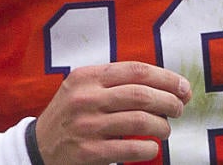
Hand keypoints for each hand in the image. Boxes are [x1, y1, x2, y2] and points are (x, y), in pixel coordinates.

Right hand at [34, 61, 191, 163]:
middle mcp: (86, 98)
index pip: (136, 70)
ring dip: (162, 126)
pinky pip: (131, 147)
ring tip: (166, 129)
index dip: (166, 78)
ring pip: (140, 121)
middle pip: (141, 94)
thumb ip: (116, 82)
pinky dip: (149, 148)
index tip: (183, 87)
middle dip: (169, 101)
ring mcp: (87, 126)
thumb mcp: (84, 88)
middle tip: (180, 108)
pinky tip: (151, 147)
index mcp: (87, 77)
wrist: (39, 146)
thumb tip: (167, 85)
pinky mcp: (89, 152)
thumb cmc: (72, 114)